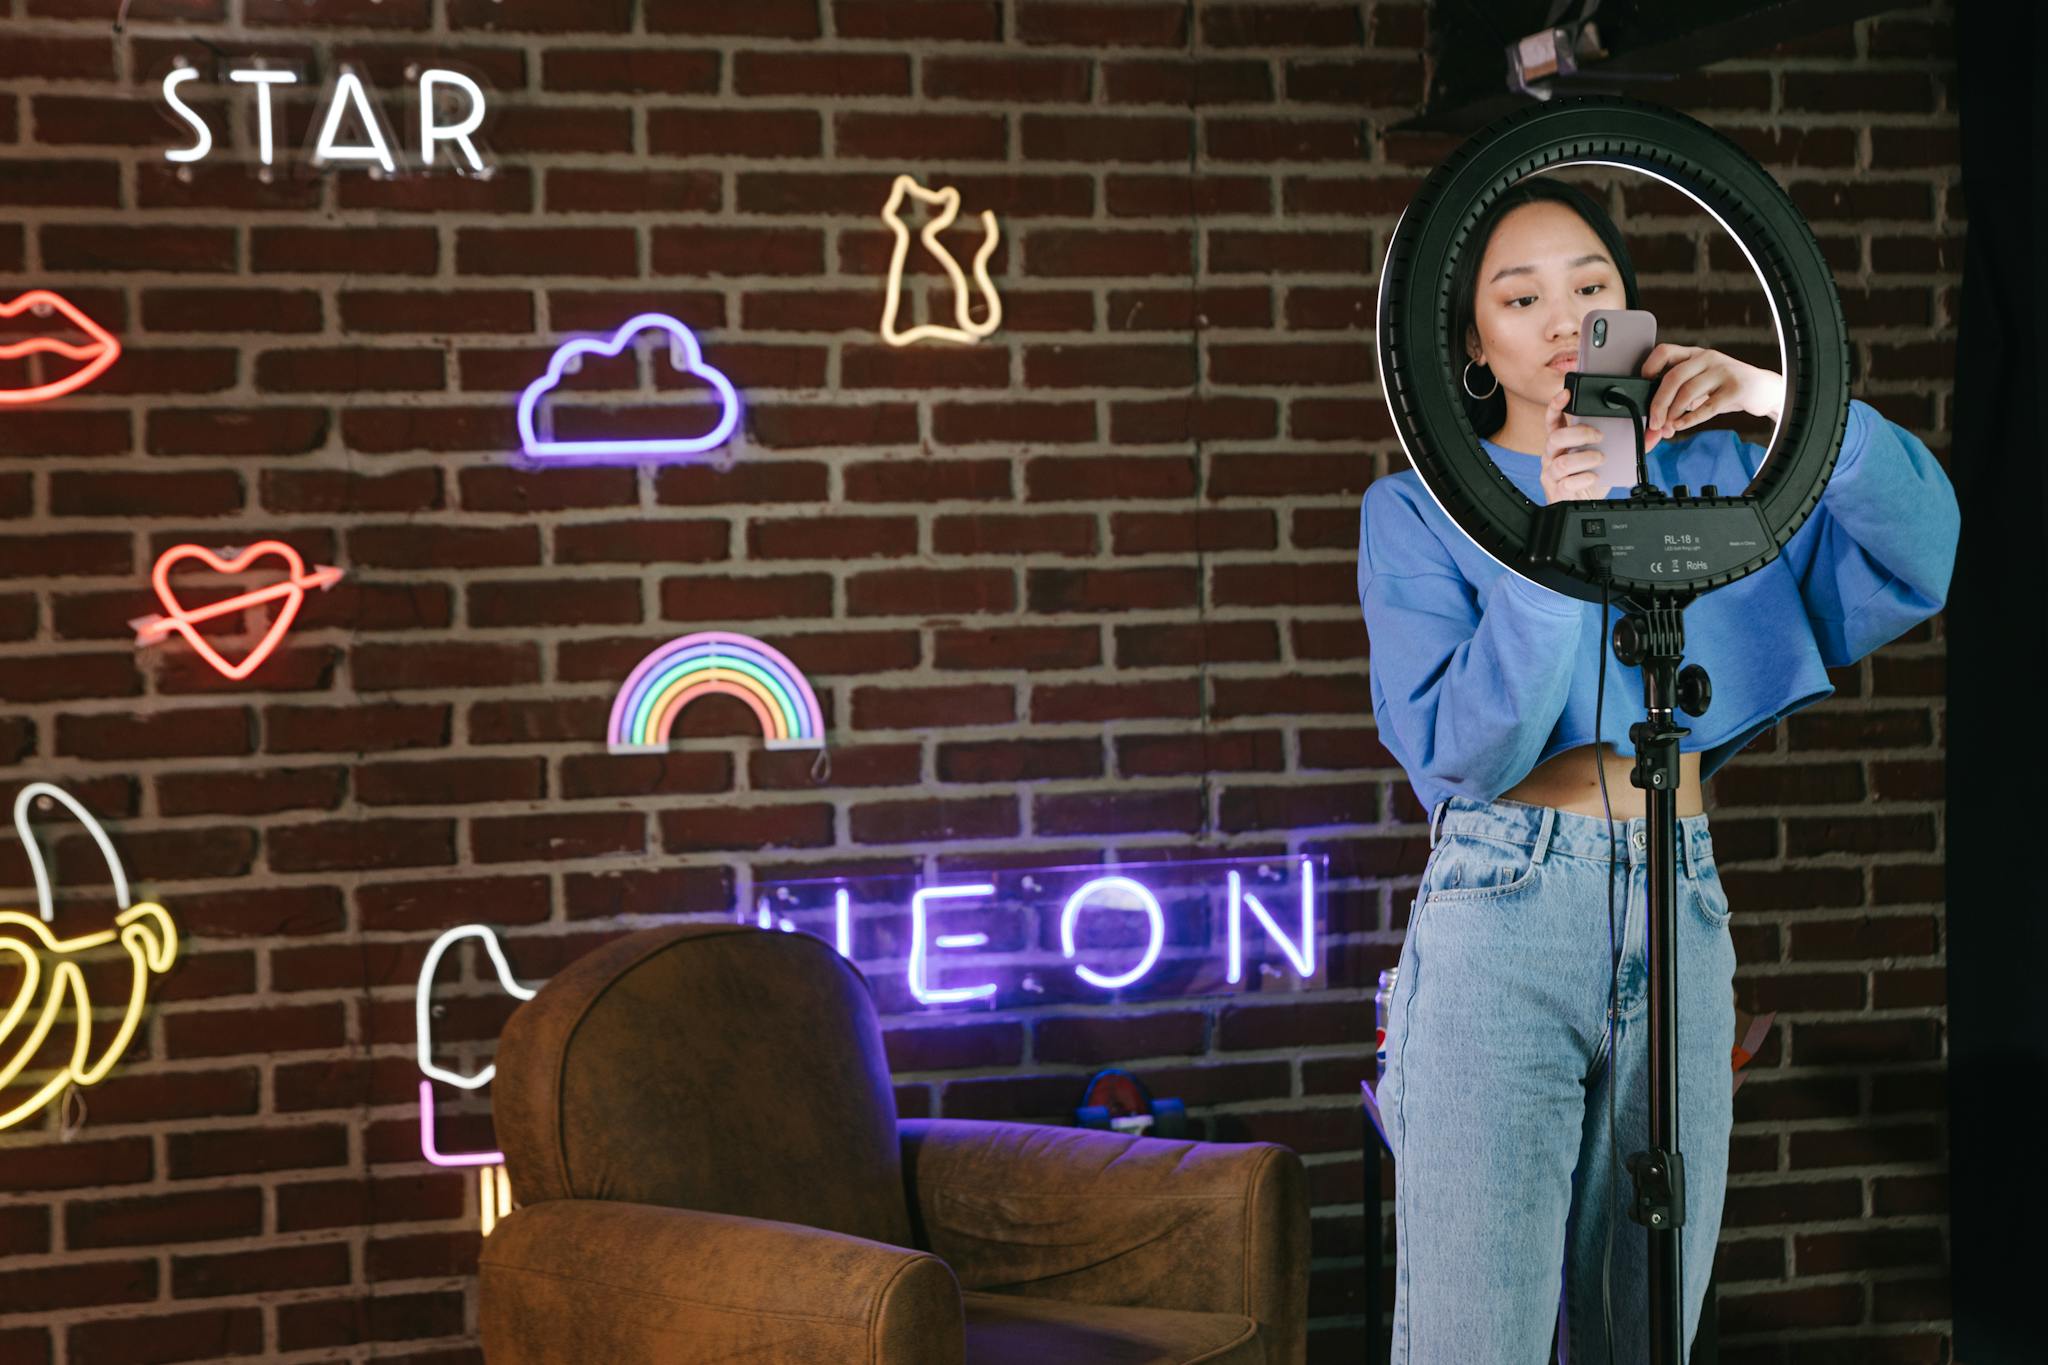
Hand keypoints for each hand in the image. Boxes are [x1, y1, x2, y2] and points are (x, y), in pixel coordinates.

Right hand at [1540, 386, 1661, 504]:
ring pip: (1562, 461)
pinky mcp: (1558, 491)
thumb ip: (1630, 442)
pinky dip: (1584, 478)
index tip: (1566, 393)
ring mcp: (1552, 474)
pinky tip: (1595, 477)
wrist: (1585, 505)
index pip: (1552, 420)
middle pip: (1555, 437)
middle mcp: (1553, 456)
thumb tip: (1655, 430)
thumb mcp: (1611, 457)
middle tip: (1600, 436)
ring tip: (1601, 458)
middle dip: (1579, 433)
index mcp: (1562, 443)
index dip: (1556, 406)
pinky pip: (1567, 482)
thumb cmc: (1593, 478)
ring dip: (1586, 457)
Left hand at [1640, 344, 1784, 436]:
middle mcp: (1706, 358)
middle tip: (1654, 424)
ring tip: (1667, 428)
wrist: (1764, 390)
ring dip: (1673, 414)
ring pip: (1688, 391)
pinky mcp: (1736, 388)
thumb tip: (1652, 432)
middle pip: (1673, 377)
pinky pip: (1708, 405)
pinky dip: (1691, 419)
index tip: (1642, 391)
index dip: (1648, 369)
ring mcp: (1723, 371)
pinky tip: (1681, 426)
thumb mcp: (1700, 389)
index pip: (1664, 352)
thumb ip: (1676, 405)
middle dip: (1658, 404)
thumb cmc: (1724, 389)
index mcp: (1693, 354)